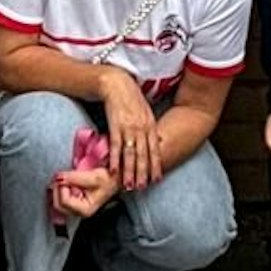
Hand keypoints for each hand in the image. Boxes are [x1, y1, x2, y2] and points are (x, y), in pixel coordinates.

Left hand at [52, 165, 119, 219]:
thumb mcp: (92, 176)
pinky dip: (60, 190)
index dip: (63, 187)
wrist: (113, 180)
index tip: (66, 177)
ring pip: (57, 202)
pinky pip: (60, 199)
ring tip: (65, 179)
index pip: (65, 201)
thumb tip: (58, 177)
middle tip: (62, 177)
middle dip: (57, 190)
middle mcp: (78, 212)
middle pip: (58, 205)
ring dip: (58, 189)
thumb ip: (73, 177)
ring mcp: (75, 209)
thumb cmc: (107, 180)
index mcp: (84, 209)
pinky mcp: (73, 203)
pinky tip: (66, 183)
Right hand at [99, 67, 161, 190]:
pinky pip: (115, 145)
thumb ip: (149, 127)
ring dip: (130, 171)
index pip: (154, 149)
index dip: (155, 165)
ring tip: (129, 185)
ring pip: (131, 153)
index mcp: (150, 125)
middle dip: (143, 173)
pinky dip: (115, 158)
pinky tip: (114, 169)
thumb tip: (154, 142)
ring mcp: (129, 127)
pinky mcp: (115, 125)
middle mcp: (142, 128)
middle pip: (144, 155)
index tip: (156, 179)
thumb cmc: (130, 97)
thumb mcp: (144, 112)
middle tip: (143, 187)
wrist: (117, 83)